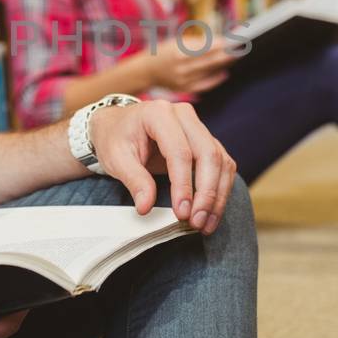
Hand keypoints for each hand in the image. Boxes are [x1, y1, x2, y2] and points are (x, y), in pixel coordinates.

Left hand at [88, 100, 236, 235]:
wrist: (117, 125)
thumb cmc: (114, 138)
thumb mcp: (116, 158)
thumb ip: (134, 180)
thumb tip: (146, 207)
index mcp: (159, 113)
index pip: (180, 152)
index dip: (183, 185)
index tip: (182, 213)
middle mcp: (184, 115)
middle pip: (207, 154)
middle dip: (206, 193)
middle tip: (197, 222)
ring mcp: (198, 126)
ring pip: (220, 161)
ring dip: (217, 195)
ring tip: (205, 224)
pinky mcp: (206, 140)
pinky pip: (222, 165)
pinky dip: (220, 190)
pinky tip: (211, 212)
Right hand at [142, 31, 231, 93]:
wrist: (147, 71)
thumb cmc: (165, 52)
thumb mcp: (177, 42)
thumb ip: (198, 43)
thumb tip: (222, 42)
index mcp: (178, 52)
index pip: (204, 48)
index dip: (220, 45)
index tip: (234, 40)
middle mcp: (181, 67)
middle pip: (209, 61)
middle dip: (226, 54)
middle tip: (241, 48)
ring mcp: (183, 80)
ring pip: (209, 72)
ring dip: (224, 64)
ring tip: (237, 57)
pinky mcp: (185, 89)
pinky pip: (205, 84)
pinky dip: (216, 78)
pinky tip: (225, 72)